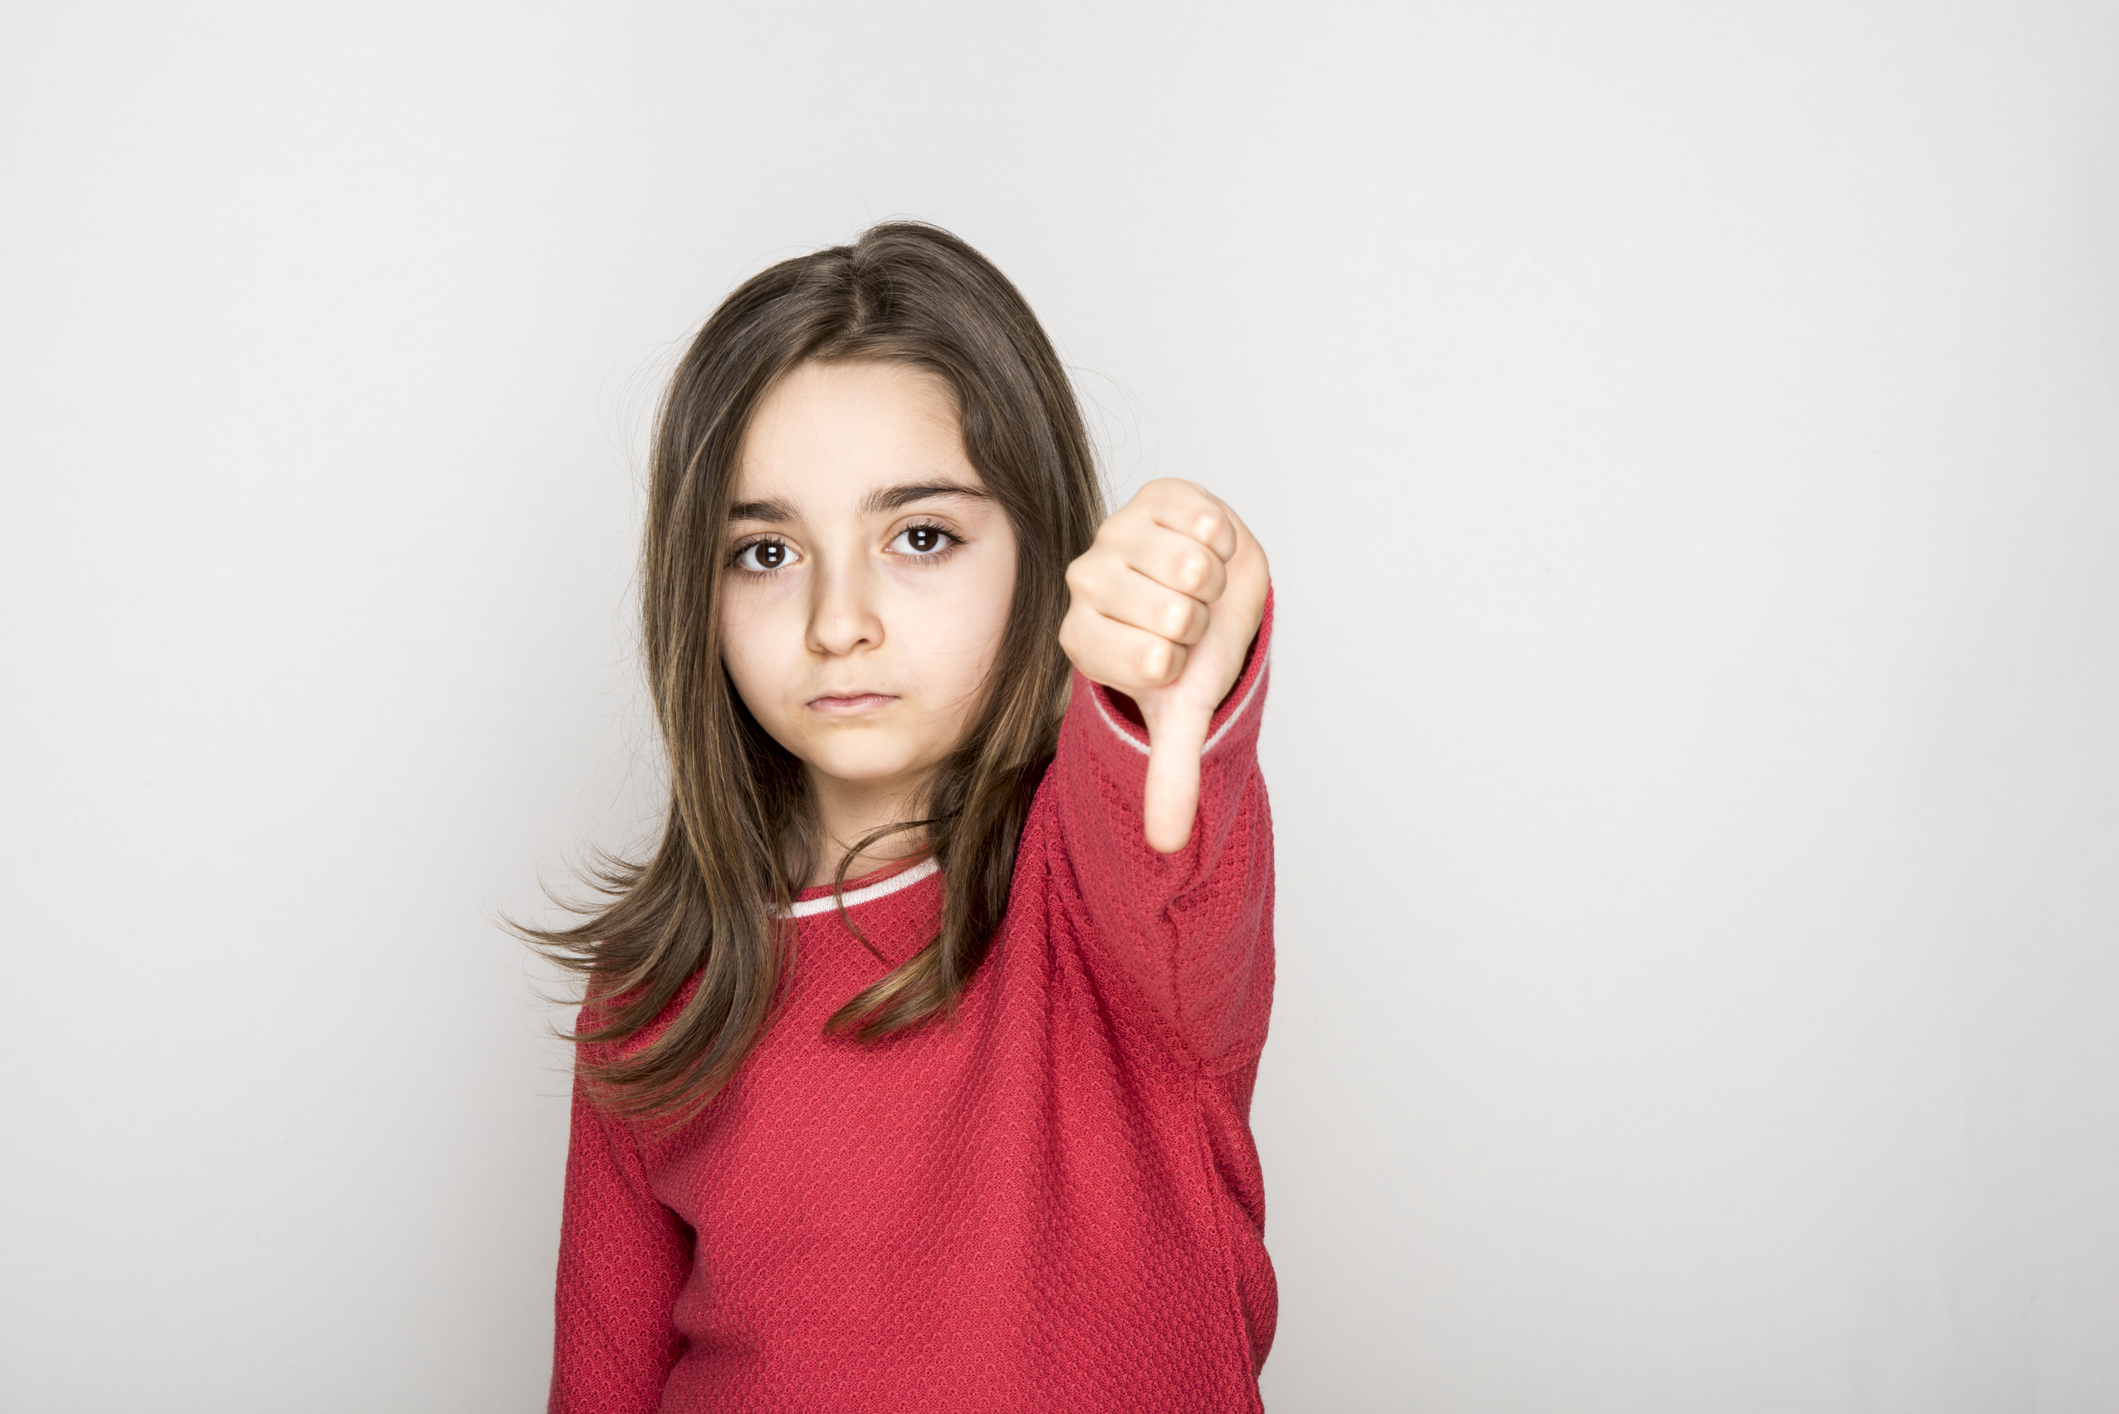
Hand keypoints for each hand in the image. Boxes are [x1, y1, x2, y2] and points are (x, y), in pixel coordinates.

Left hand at [1059, 479, 1269, 852]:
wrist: (1216, 586)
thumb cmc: (1193, 649)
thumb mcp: (1182, 712)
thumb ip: (1170, 774)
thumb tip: (1166, 844)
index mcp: (1083, 639)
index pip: (1150, 662)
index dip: (1181, 663)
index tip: (1174, 660)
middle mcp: (1085, 584)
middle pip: (1173, 613)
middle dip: (1202, 622)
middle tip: (1190, 618)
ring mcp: (1113, 533)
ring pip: (1188, 564)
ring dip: (1213, 580)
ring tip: (1198, 584)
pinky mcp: (1150, 495)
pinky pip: (1202, 519)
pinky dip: (1220, 538)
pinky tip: (1204, 545)